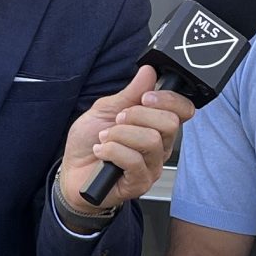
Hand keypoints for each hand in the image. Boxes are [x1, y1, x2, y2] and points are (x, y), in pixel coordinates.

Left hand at [57, 64, 195, 214]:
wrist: (72, 171)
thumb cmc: (89, 141)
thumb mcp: (106, 109)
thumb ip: (130, 93)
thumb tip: (149, 72)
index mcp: (157, 126)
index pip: (183, 110)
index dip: (169, 99)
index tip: (145, 98)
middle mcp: (160, 147)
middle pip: (170, 124)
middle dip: (138, 116)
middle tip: (117, 120)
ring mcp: (152, 167)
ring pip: (151, 141)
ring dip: (120, 134)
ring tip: (104, 138)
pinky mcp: (140, 183)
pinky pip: (134, 161)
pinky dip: (112, 151)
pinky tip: (101, 151)